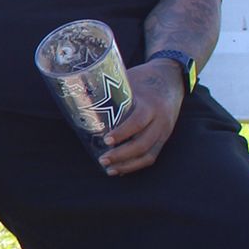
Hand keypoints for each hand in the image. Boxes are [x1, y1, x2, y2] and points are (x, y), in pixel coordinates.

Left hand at [98, 59, 184, 174]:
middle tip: (102, 159)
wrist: (171, 78)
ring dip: (128, 165)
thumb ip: (111, 91)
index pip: (137, 122)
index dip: (122, 133)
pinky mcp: (165, 137)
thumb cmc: (143, 78)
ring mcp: (164, 131)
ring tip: (109, 170)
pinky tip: (122, 169)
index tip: (106, 140)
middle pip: (142, 144)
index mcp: (150, 104)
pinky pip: (153, 155)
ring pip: (148, 154)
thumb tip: (78, 95)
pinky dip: (137, 165)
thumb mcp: (128, 80)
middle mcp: (160, 120)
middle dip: (121, 155)